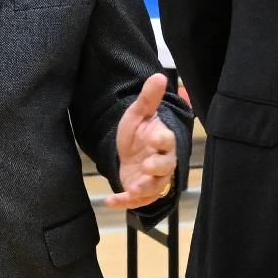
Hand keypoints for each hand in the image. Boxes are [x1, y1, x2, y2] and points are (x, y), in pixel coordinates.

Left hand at [108, 72, 175, 211]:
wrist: (130, 154)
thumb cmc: (138, 134)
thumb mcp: (138, 115)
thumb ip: (148, 99)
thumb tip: (158, 75)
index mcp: (163, 141)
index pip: (167, 140)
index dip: (162, 140)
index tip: (155, 137)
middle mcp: (162, 162)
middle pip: (166, 167)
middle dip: (157, 167)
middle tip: (147, 166)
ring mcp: (153, 180)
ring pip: (154, 187)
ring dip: (144, 189)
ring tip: (133, 189)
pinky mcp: (141, 193)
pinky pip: (136, 200)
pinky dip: (124, 202)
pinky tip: (109, 201)